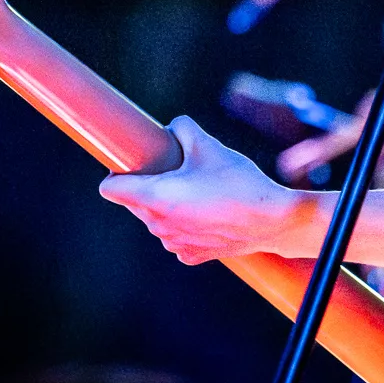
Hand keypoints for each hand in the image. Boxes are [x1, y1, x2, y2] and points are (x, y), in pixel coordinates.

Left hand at [99, 117, 310, 265]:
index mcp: (155, 198)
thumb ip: (182, 128)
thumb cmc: (239, 181)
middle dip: (148, 184)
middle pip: (134, 202)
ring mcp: (174, 244)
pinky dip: (185, 223)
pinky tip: (209, 212)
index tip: (134, 163)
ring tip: (198, 189)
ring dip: (167, 204)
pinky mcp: (191, 255)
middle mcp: (158, 225)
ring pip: (156, 219)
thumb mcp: (209, 144)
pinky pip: (176, 235)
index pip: (110, 190)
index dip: (118, 172)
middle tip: (177, 168)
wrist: (273, 221)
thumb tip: (173, 127)